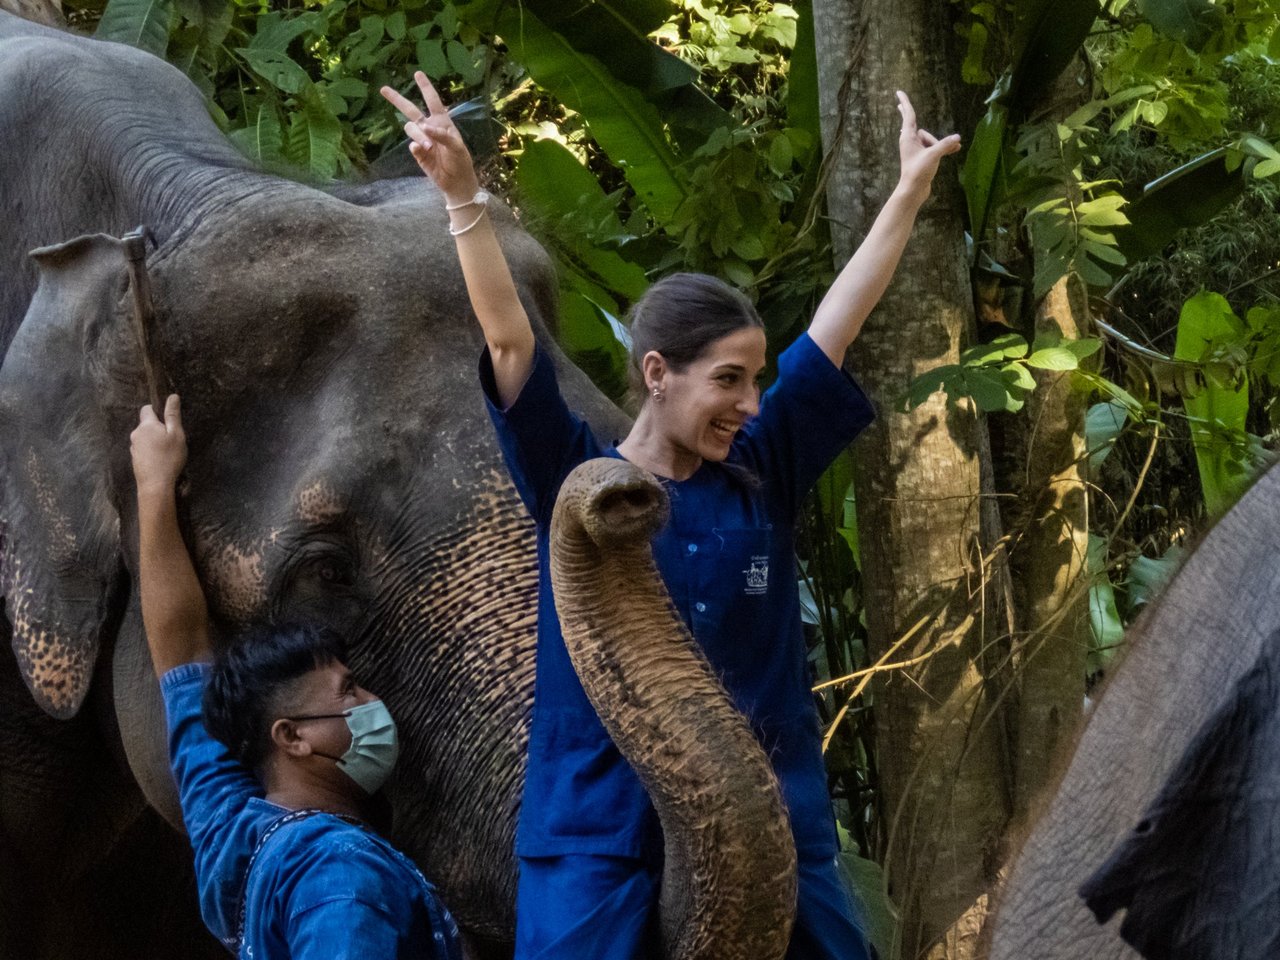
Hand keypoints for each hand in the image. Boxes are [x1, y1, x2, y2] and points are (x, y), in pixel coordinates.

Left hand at [131, 394, 185, 493]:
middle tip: (171, 439)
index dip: (157, 411)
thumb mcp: (176, 435)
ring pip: (144, 437)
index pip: (147, 409)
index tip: (168, 420)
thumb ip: (173, 415)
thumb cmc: (169, 458)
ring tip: (166, 452)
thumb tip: (172, 396)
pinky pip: (143, 449)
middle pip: (146, 424)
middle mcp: (136, 433)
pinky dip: (151, 451)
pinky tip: (160, 460)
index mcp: (146, 425)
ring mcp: (133, 447)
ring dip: (153, 440)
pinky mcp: (134, 459)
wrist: (155, 484)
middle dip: (157, 428)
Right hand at [379, 72, 480, 205]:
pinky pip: (412, 145)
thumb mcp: (456, 146)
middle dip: (397, 99)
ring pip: (411, 128)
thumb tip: (423, 127)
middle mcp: (429, 127)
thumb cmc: (460, 160)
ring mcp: (422, 139)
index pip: (432, 101)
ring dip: (418, 135)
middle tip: (383, 89)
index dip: (425, 87)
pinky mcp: (418, 153)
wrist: (456, 181)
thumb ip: (441, 134)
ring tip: (430, 147)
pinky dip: (417, 146)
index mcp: (442, 122)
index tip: (417, 73)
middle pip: (410, 110)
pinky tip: (424, 150)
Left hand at [895, 91, 961, 202]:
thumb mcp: (934, 155)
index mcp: (908, 138)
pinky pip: (935, 149)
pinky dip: (944, 148)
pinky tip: (956, 148)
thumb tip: (957, 138)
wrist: (914, 191)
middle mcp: (910, 143)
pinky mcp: (923, 159)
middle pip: (921, 129)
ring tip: (939, 157)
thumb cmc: (918, 171)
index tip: (898, 92)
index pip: (908, 115)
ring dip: (940, 146)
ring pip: (931, 141)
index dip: (905, 102)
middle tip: (899, 104)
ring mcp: (916, 151)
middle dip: (918, 124)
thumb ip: (945, 144)